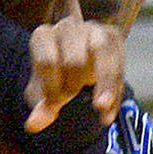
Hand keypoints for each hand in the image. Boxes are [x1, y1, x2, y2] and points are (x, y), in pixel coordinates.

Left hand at [24, 4, 124, 131]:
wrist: (80, 61)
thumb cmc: (58, 75)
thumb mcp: (47, 91)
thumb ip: (41, 107)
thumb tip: (33, 126)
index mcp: (44, 36)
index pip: (47, 62)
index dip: (52, 88)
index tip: (55, 105)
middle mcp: (68, 27)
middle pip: (74, 61)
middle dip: (75, 86)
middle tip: (72, 98)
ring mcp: (93, 30)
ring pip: (102, 53)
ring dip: (104, 85)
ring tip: (100, 108)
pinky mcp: (113, 38)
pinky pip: (119, 64)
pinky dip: (115, 92)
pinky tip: (108, 114)